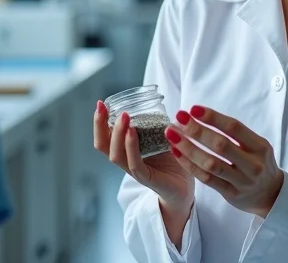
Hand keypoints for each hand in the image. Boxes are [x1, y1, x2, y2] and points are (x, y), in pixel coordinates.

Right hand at [93, 101, 194, 215]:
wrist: (187, 186)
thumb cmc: (174, 160)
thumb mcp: (164, 136)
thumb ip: (159, 122)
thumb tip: (161, 102)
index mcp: (126, 150)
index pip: (105, 136)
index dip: (99, 121)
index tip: (100, 103)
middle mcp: (127, 160)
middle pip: (103, 145)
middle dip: (100, 125)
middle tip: (103, 107)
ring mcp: (135, 171)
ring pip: (116, 155)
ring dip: (117, 134)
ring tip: (123, 116)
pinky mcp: (147, 179)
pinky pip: (135, 164)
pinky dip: (131, 147)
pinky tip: (132, 132)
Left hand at [165, 106, 283, 218]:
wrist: (271, 194)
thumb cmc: (258, 162)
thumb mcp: (256, 145)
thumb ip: (234, 133)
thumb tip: (200, 115)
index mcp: (260, 146)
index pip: (234, 128)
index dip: (213, 117)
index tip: (193, 109)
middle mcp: (253, 164)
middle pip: (221, 145)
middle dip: (197, 130)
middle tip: (179, 119)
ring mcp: (242, 181)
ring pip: (211, 164)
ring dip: (189, 148)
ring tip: (172, 135)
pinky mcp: (231, 194)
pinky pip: (206, 179)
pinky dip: (190, 165)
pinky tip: (177, 153)